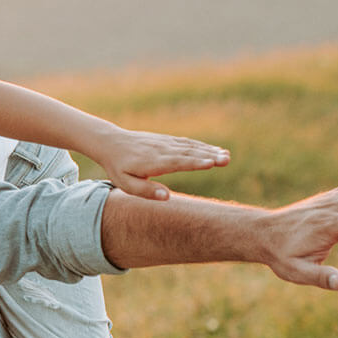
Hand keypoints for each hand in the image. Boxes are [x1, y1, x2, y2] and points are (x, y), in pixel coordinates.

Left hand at [87, 130, 231, 199]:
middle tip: (227, 159)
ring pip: (189, 147)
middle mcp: (161, 151)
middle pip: (188, 154)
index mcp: (152, 163)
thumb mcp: (126, 184)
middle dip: (208, 156)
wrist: (111, 143)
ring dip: (209, 150)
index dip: (195, 163)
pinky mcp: (166, 140)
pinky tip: (214, 149)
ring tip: (226, 155)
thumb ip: (146, 191)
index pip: (177, 163)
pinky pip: (186, 143)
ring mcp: (164, 143)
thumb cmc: (118, 168)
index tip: (211, 163)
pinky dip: (201, 146)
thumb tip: (167, 197)